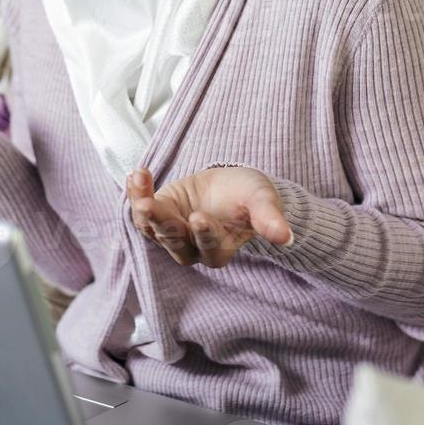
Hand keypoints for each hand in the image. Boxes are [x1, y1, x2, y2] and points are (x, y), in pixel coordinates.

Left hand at [127, 166, 291, 267]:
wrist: (230, 186)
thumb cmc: (249, 196)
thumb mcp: (262, 200)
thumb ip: (269, 218)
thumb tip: (286, 237)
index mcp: (220, 249)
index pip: (210, 248)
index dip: (204, 235)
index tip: (199, 217)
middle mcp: (193, 247)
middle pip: (175, 242)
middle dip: (163, 223)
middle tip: (151, 206)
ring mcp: (172, 232)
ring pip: (153, 229)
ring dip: (143, 209)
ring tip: (138, 184)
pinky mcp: (159, 215)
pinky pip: (142, 211)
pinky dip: (137, 193)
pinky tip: (137, 175)